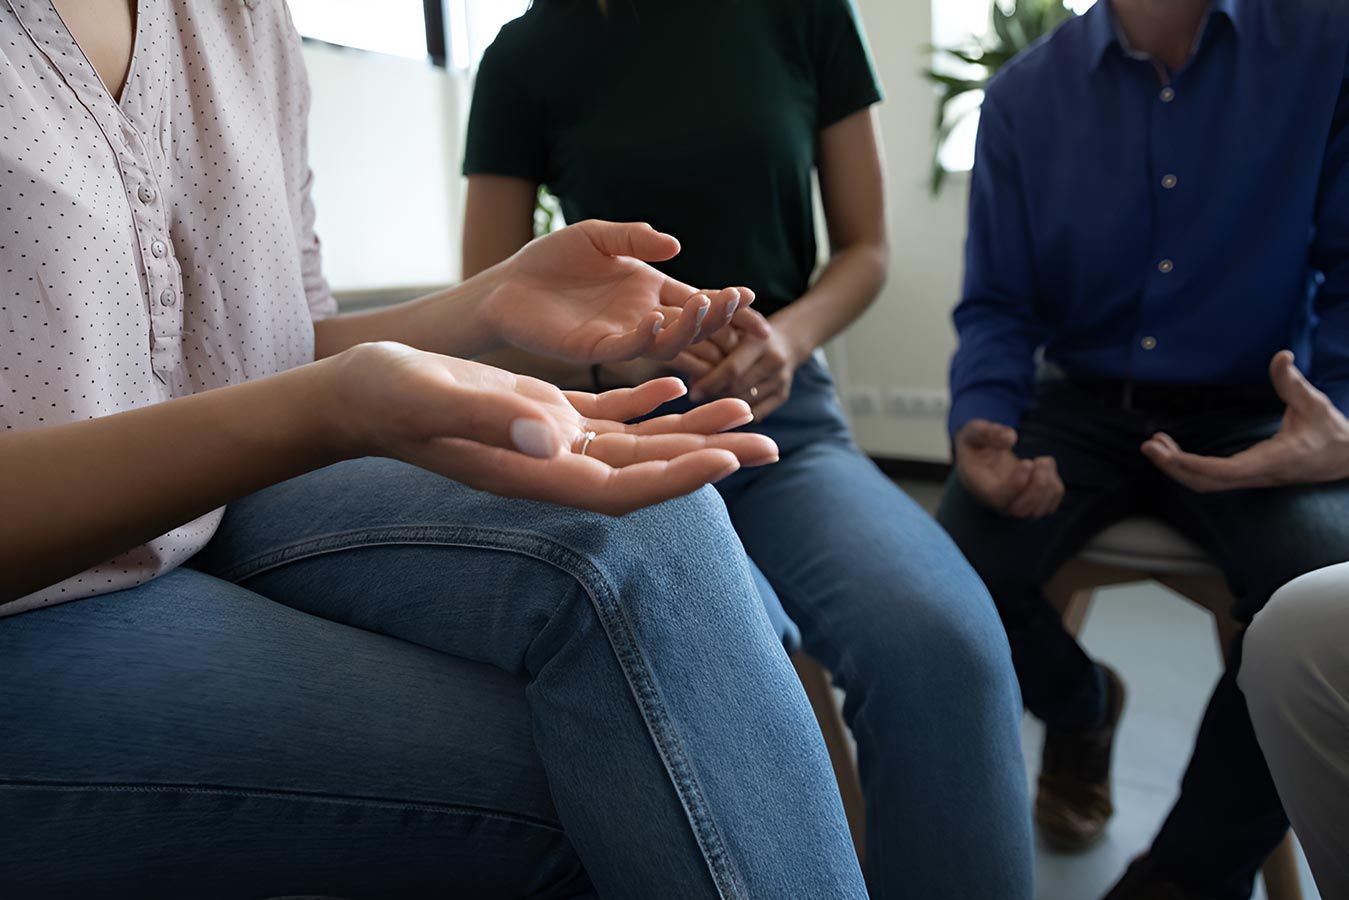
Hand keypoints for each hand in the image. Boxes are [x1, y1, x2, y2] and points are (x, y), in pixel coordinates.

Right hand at [331, 342, 778, 514]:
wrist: (359, 393)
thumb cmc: (386, 397)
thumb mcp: (433, 398)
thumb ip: (492, 418)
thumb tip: (557, 435)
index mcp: (533, 472)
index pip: (622, 488)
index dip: (678, 479)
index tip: (729, 460)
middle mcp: (549, 465)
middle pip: (645, 471)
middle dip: (708, 458)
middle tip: (770, 444)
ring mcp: (547, 442)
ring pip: (635, 443)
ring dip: (688, 429)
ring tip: (742, 411)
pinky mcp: (539, 414)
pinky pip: (605, 416)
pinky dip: (644, 403)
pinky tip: (675, 382)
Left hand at [481, 220, 753, 363]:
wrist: (506, 284)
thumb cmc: (550, 259)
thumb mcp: (597, 235)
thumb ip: (634, 239)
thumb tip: (675, 245)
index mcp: (647, 291)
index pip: (694, 299)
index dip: (721, 301)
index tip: (746, 294)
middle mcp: (641, 318)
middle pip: (690, 325)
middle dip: (717, 316)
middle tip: (734, 301)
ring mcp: (620, 336)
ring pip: (667, 343)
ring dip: (689, 328)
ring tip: (704, 307)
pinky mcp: (594, 349)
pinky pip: (628, 349)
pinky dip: (647, 337)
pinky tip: (656, 319)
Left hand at [686, 311, 798, 418]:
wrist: (787, 340)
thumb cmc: (744, 333)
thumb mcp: (731, 325)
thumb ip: (710, 340)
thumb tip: (684, 365)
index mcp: (759, 341)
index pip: (732, 369)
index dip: (710, 382)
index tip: (692, 392)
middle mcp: (774, 360)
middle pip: (738, 388)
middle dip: (715, 394)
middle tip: (697, 396)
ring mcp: (781, 379)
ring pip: (747, 403)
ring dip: (726, 404)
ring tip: (711, 397)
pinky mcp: (784, 395)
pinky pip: (758, 413)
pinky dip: (740, 412)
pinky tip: (729, 406)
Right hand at [955, 420, 1063, 517]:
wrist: (980, 457)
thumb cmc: (976, 443)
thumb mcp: (974, 432)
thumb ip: (988, 433)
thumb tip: (1011, 438)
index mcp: (981, 486)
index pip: (999, 497)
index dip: (1017, 483)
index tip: (1027, 462)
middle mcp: (997, 502)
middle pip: (1021, 510)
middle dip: (1038, 485)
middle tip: (1039, 461)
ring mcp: (1015, 506)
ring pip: (1038, 510)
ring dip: (1049, 483)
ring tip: (1042, 461)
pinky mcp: (1031, 505)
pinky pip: (1049, 506)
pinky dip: (1054, 487)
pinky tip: (1045, 469)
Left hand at [1142, 351, 1348, 491]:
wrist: (1345, 459)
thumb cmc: (1329, 432)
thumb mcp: (1315, 403)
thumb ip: (1293, 382)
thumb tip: (1282, 356)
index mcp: (1272, 461)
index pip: (1224, 471)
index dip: (1194, 465)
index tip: (1168, 455)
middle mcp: (1257, 474)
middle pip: (1206, 482)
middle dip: (1174, 467)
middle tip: (1149, 446)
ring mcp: (1250, 477)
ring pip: (1205, 483)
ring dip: (1177, 467)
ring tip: (1155, 445)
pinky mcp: (1246, 475)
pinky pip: (1211, 477)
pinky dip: (1187, 466)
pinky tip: (1173, 451)